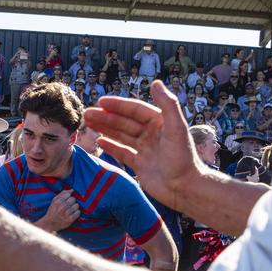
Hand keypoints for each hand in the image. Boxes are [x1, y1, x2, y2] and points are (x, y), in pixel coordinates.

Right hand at [36, 189, 79, 232]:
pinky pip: (78, 213)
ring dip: (75, 207)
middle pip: (73, 199)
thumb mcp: (54, 201)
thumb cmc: (53, 210)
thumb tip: (72, 190)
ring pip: (76, 206)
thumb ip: (62, 194)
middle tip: (69, 205)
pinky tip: (72, 213)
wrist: (50, 223)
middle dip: (72, 201)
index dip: (68, 196)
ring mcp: (66, 214)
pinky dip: (76, 212)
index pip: (68, 194)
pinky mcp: (70, 220)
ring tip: (71, 209)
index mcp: (57, 202)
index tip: (66, 199)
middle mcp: (62, 208)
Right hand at [85, 80, 200, 208]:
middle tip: (87, 113)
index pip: (135, 110)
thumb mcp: (176, 128)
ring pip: (121, 136)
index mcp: (160, 122)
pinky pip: (122, 152)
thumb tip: (155, 82)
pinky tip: (99, 141)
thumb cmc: (182, 157)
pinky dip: (111, 146)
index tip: (101, 101)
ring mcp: (145, 149)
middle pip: (125, 122)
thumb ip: (168, 104)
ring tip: (88, 123)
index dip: (118, 105)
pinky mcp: (140, 165)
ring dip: (105, 129)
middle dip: (106, 117)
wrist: (184, 188)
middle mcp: (151, 134)